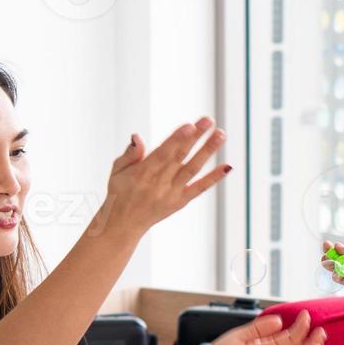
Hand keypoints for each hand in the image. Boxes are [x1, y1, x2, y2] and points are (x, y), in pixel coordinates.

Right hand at [91, 118, 229, 239]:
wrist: (123, 224)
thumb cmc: (119, 193)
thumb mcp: (117, 171)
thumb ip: (129, 154)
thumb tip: (137, 136)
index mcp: (143, 172)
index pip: (163, 153)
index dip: (177, 139)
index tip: (189, 125)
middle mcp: (159, 182)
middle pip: (180, 156)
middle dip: (195, 137)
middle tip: (209, 120)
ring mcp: (171, 193)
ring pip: (193, 169)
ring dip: (208, 151)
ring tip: (220, 134)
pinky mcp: (180, 202)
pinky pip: (199, 188)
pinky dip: (214, 178)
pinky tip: (226, 166)